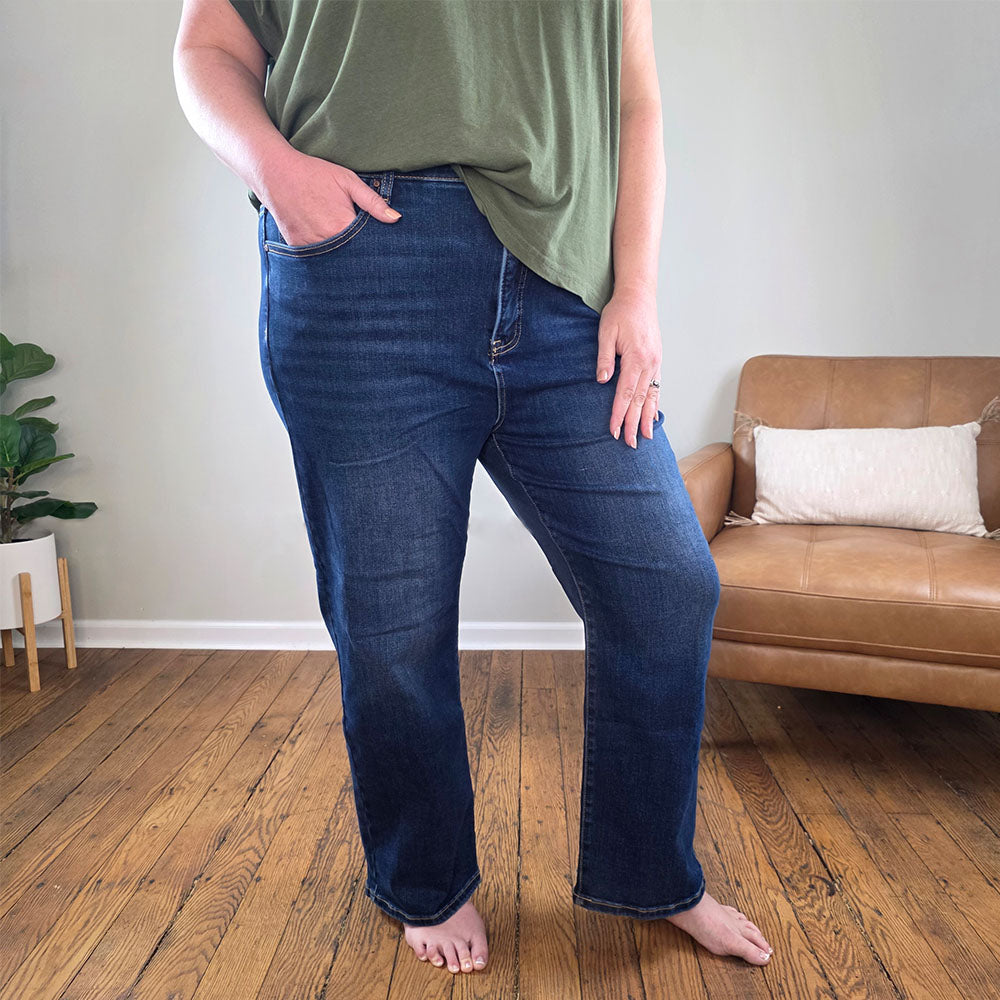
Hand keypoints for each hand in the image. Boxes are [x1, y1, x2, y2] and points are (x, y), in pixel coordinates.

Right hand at [260, 148, 400, 245]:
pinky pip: (315, 256)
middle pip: (350, 255)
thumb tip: (396, 219)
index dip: (374, 245)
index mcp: (342, 226)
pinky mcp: (297, 247)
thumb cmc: (314, 174)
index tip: (379, 245)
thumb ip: (373, 202)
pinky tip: (324, 239)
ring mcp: (309, 246)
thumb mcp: (348, 181)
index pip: (367, 246)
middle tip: (358, 241)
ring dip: (340, 253)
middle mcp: (326, 241)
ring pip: (333, 258)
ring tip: (340, 239)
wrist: (276, 173)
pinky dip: (323, 251)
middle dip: (358, 251)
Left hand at [595, 284, 661, 447]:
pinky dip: (655, 404)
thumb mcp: (606, 331)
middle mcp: (650, 363)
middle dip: (634, 423)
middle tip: (630, 444)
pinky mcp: (656, 361)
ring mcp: (656, 363)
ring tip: (646, 438)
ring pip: (651, 396)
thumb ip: (604, 357)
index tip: (614, 430)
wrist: (639, 296)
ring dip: (647, 418)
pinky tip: (653, 416)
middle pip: (640, 400)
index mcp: (636, 358)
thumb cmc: (620, 312)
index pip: (626, 393)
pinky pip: (657, 387)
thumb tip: (602, 380)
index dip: (619, 414)